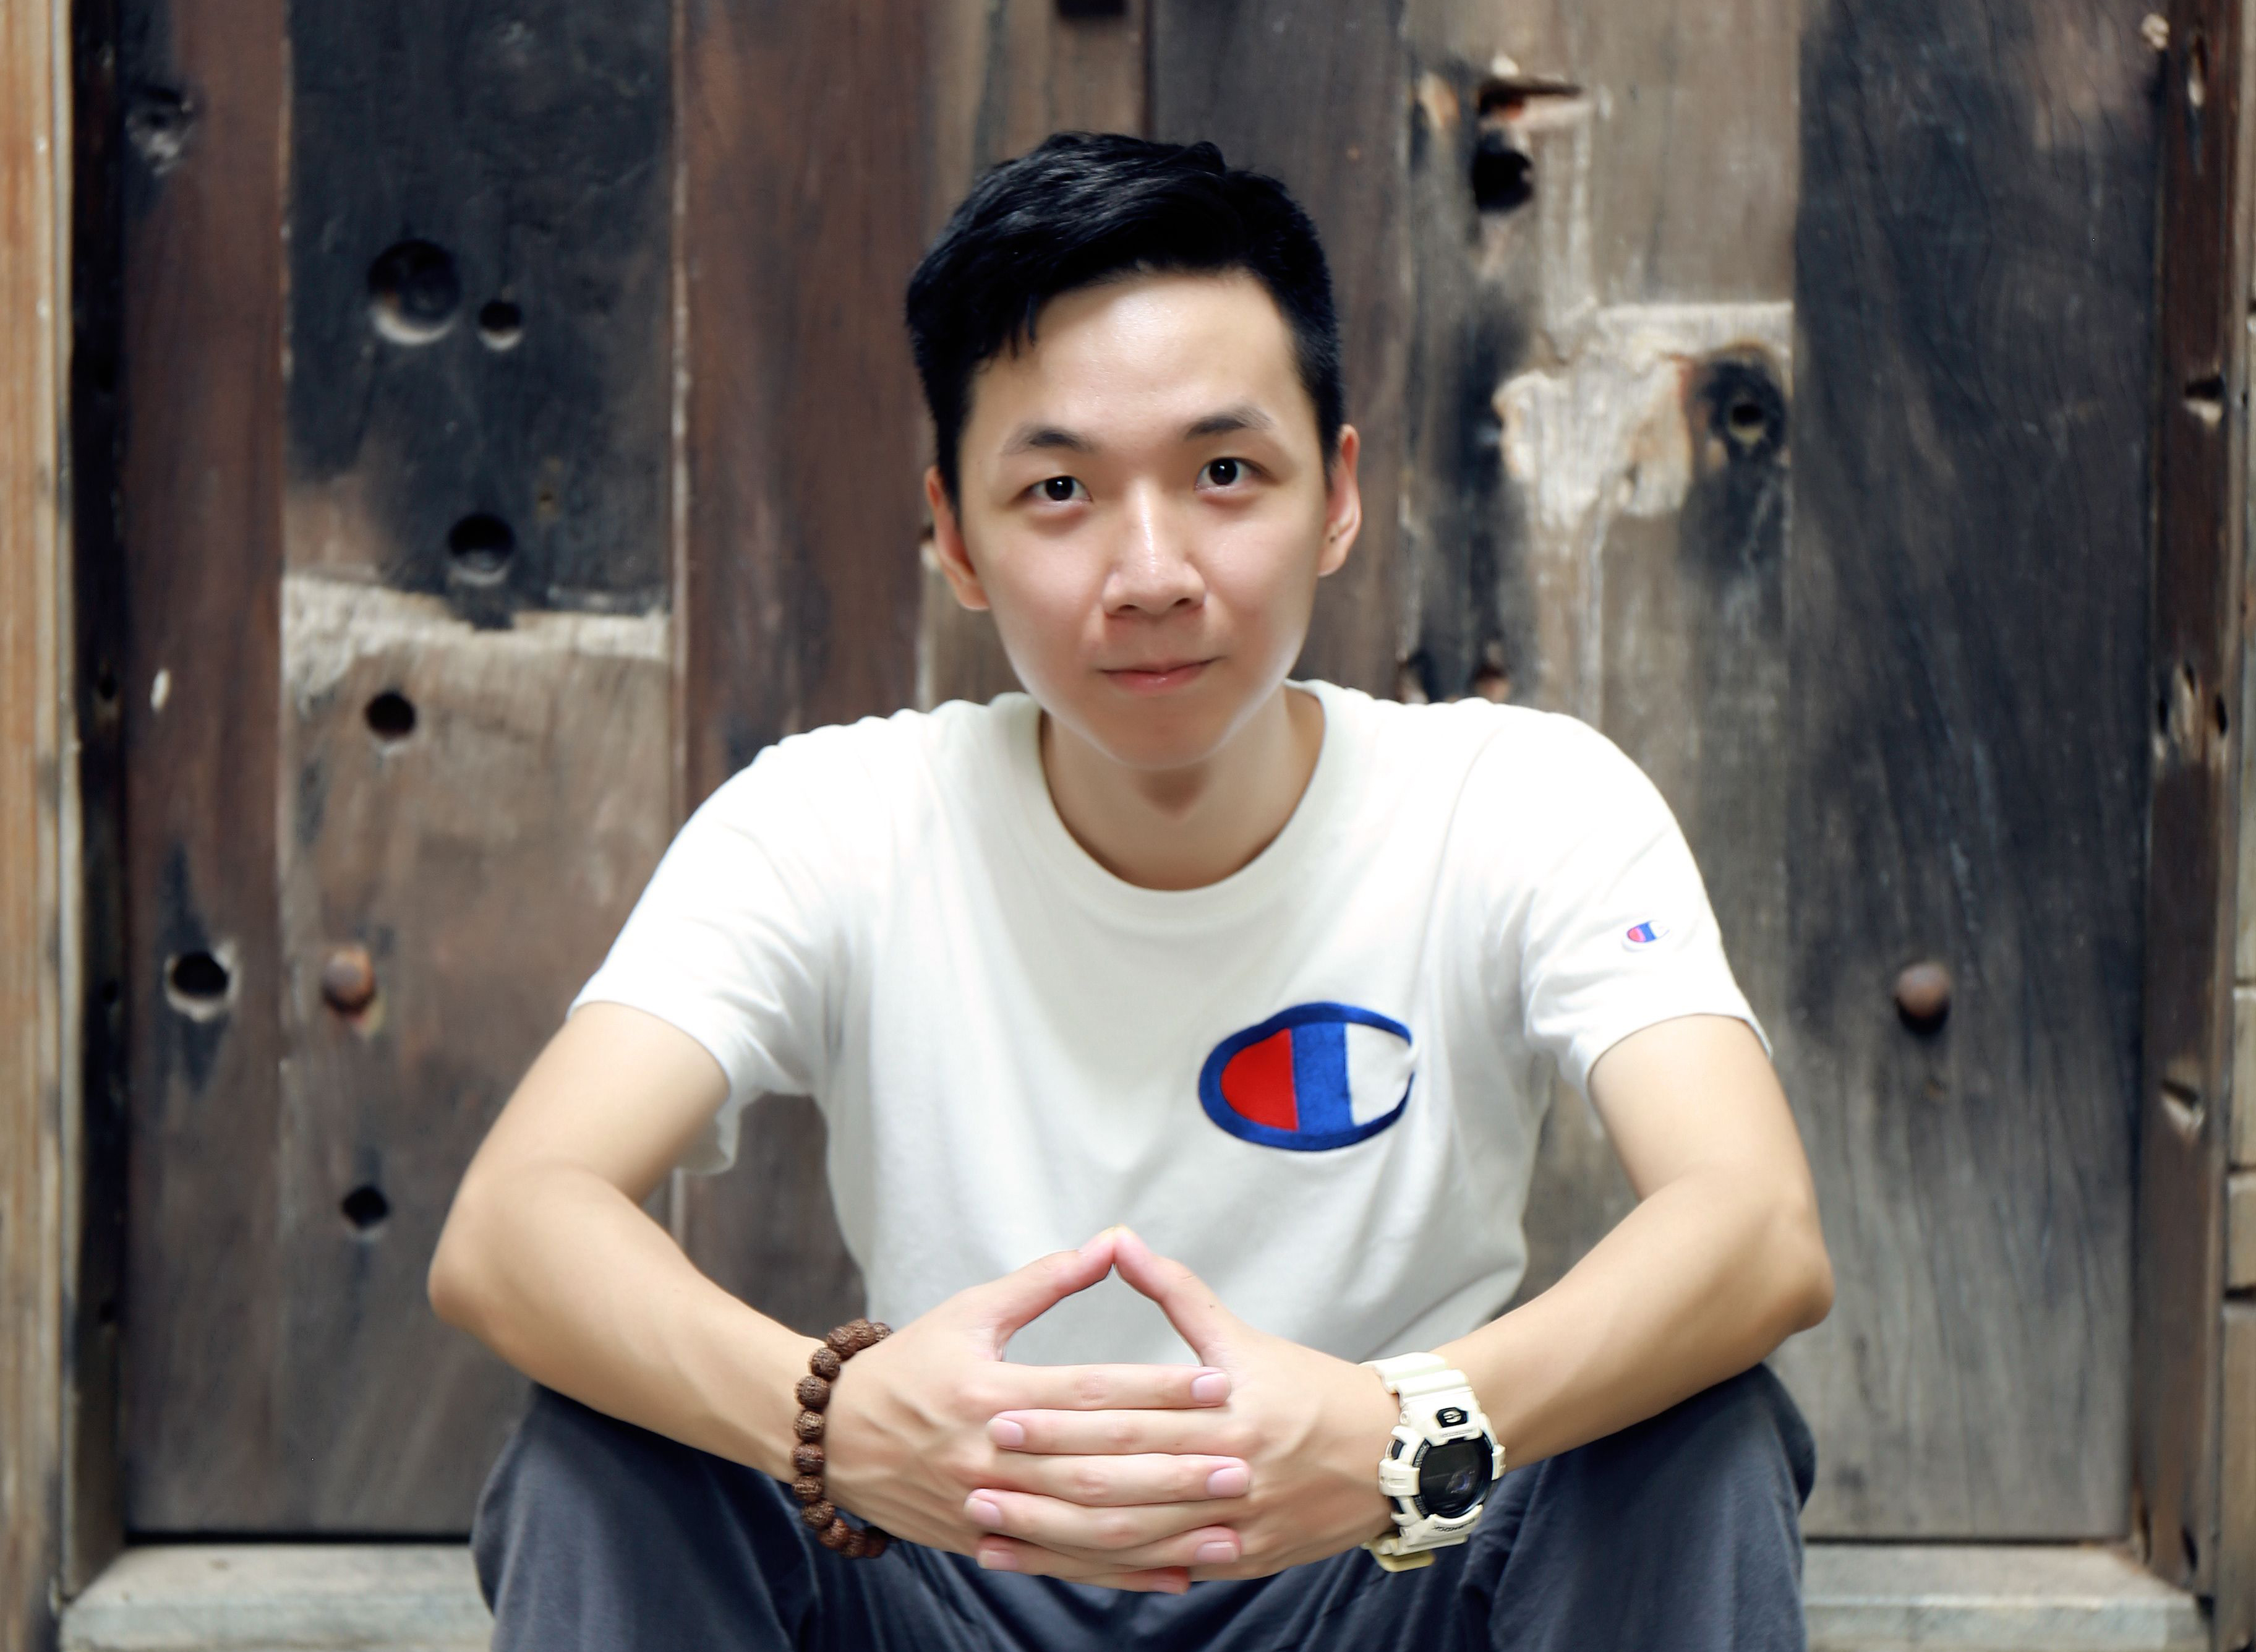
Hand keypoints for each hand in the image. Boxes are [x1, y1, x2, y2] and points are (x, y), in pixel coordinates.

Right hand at [819, 1231, 1248, 1591]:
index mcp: (988, 1394)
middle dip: (1173, 1467)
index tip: (1218, 1383)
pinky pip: (1064, 1564)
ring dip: (1160, 1530)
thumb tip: (1109, 1242)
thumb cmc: (908, 1364)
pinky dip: (1121, 1572)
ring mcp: (986, 1508)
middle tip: (1240, 1461)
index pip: (1089, 1392)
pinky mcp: (985, 1542)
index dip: (1156, 1389)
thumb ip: (1044, 1282)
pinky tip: (1175, 1572)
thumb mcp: (968, 1312)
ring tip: (1224, 1524)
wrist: (829, 1438)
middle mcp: (988, 1457)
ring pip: (1086, 1527)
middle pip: (1097, 1466)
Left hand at [968, 1227, 1399, 1581]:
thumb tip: (1118, 1239)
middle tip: (975, 1477)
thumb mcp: (1242, 1336)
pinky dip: (1107, 1573)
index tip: (998, 1413)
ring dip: (1057, 1539)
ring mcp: (1236, 1523)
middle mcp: (1230, 1469)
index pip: (1124, 1414)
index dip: (1058, 1418)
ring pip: (1132, 1540)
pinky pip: (1163, 1572)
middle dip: (1041, 1483)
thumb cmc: (1309, 1386)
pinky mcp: (1242, 1560)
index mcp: (1226, 1408)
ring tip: (994, 1532)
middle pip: (1119, 1483)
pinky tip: (1058, 1567)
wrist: (1391, 1454)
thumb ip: (1174, 1291)